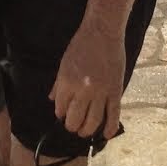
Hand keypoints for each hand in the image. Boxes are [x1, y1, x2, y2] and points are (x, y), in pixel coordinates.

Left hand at [49, 19, 125, 141]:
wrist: (103, 31)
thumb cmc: (81, 44)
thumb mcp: (64, 62)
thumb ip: (58, 83)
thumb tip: (51, 99)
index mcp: (67, 81)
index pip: (60, 108)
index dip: (61, 114)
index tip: (63, 116)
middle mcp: (82, 90)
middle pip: (75, 119)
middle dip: (72, 126)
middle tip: (73, 126)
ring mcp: (100, 91)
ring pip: (94, 121)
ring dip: (88, 130)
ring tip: (85, 132)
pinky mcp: (115, 90)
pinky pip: (113, 113)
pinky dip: (110, 127)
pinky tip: (106, 134)